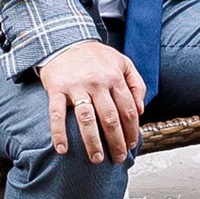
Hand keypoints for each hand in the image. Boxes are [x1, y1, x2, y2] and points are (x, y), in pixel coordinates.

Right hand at [38, 38, 147, 163]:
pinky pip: (57, 114)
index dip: (132, 130)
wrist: (64, 39)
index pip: (128, 109)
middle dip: (116, 141)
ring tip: (96, 159)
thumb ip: (136, 83)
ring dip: (92, 142)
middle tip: (117, 158)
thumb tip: (141, 109)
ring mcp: (77, 86)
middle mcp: (97, 82)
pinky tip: (62, 149)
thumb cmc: (95, 56)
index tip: (131, 144)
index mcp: (115, 77)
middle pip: (110, 118)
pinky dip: (59, 133)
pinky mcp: (57, 88)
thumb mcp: (122, 62)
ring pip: (87, 119)